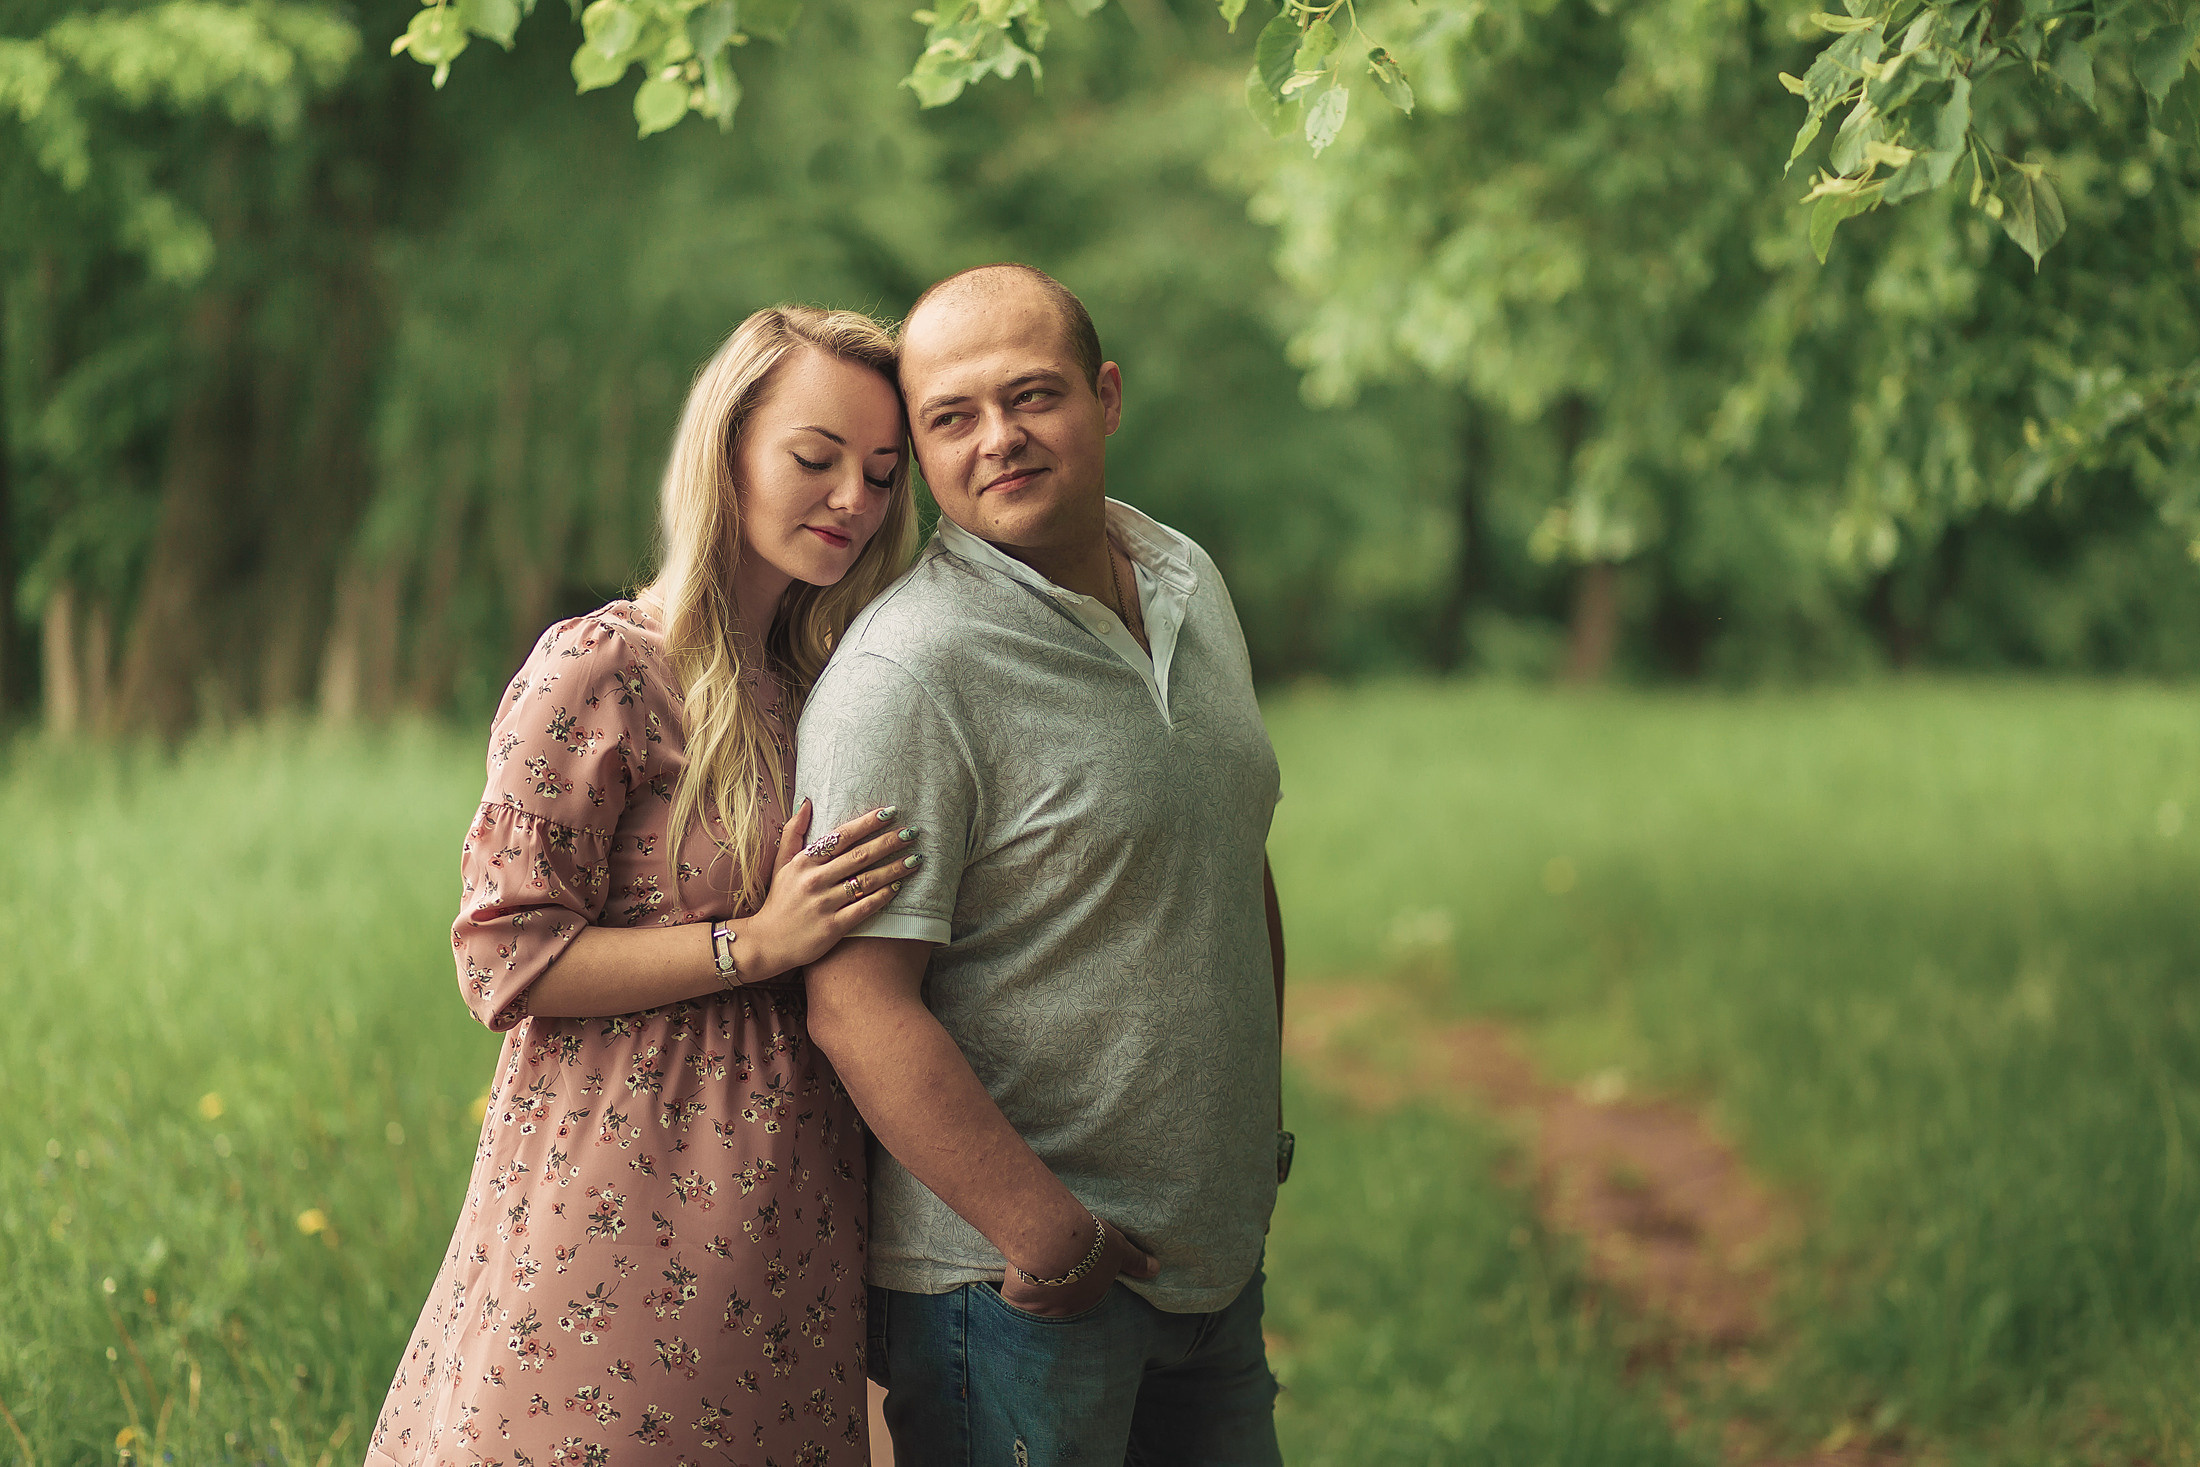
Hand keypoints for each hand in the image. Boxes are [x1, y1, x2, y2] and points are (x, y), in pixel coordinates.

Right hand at [744, 801, 917, 978]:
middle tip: (913, 832)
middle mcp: (815, 880)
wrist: (767, 942)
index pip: (842, 836)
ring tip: (916, 858)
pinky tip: (899, 886)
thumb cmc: (779, 900)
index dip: (868, 823)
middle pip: (860, 856)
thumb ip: (793, 832)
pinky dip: (883, 896)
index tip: (891, 813)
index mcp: (804, 862)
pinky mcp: (833, 927)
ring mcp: (824, 904)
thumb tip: (807, 802)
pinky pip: (865, 907)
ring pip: (867, 881)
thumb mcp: (782, 864)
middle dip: (889, 842)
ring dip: (894, 868)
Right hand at [997, 1219, 1158, 1317]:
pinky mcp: (1020, 1302)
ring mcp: (1043, 1308)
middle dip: (1057, 1283)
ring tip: (1030, 1262)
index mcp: (1093, 1295)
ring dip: (1036, 1285)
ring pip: (1038, 1299)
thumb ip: (1135, 1261)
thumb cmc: (1088, 1240)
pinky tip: (1013, 1271)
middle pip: (1062, 1296)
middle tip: (1050, 1259)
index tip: (1071, 1259)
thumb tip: (1156, 1269)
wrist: (1054, 1240)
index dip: (1079, 1273)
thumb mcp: (1118, 1247)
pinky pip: (1015, 1296)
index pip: (1085, 1288)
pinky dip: (1013, 1285)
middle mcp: (1069, 1308)